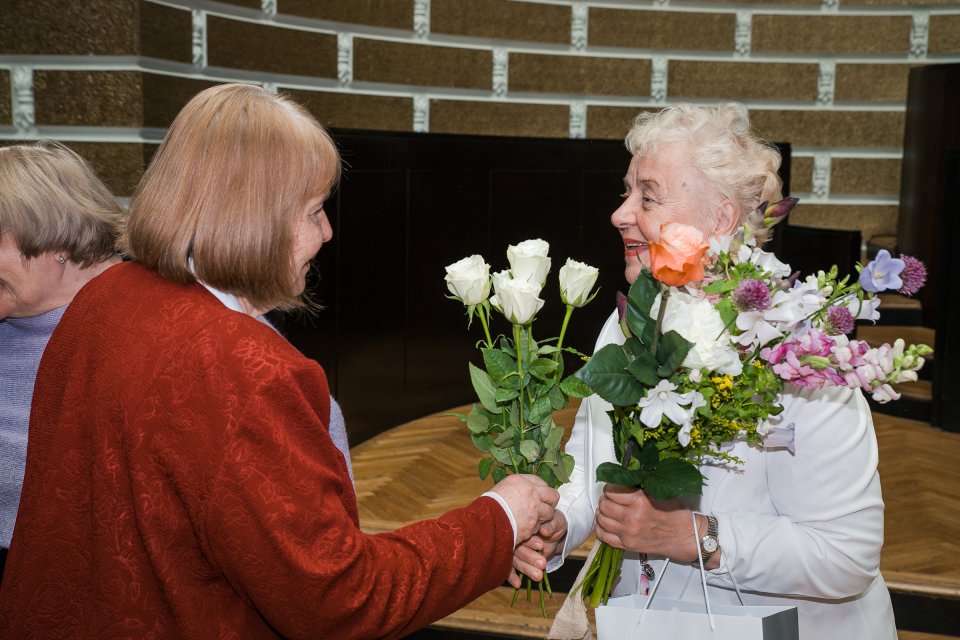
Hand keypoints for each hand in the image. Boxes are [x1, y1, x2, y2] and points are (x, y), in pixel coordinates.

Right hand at [489, 474, 558, 543]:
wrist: (485, 520)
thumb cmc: (489, 505)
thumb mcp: (501, 489)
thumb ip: (516, 489)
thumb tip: (524, 491)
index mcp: (521, 481)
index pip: (540, 482)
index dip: (542, 490)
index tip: (541, 495)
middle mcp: (531, 492)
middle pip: (552, 495)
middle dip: (550, 503)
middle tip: (544, 508)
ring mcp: (534, 508)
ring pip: (550, 513)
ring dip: (544, 518)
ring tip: (533, 520)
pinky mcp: (534, 523)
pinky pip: (540, 526)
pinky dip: (535, 529)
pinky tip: (525, 529)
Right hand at [508, 510, 567, 587]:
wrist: (556, 533)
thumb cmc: (555, 524)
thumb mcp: (556, 522)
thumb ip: (551, 525)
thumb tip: (545, 531)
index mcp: (523, 523)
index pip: (522, 533)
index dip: (530, 541)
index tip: (540, 545)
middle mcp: (516, 536)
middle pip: (517, 548)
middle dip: (529, 557)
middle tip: (542, 563)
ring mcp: (515, 548)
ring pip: (515, 560)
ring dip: (526, 569)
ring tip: (538, 576)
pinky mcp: (516, 559)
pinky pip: (510, 568)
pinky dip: (512, 577)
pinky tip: (517, 585)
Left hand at [595, 484, 710, 564]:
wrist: (686, 536)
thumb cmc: (676, 513)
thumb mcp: (659, 493)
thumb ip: (639, 487)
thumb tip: (622, 479)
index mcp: (640, 500)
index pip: (611, 490)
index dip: (610, 487)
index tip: (614, 488)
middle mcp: (631, 517)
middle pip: (604, 505)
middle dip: (605, 499)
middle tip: (610, 499)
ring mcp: (628, 533)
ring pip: (601, 520)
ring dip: (602, 513)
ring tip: (608, 510)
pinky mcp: (627, 545)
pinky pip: (604, 536)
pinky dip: (601, 529)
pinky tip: (605, 524)